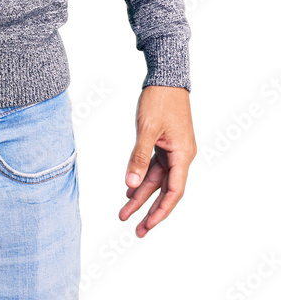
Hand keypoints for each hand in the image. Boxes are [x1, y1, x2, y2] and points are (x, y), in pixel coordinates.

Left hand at [120, 85, 195, 236]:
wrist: (166, 77)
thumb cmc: (159, 99)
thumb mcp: (147, 128)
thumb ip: (139, 156)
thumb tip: (131, 184)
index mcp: (182, 155)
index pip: (173, 192)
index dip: (160, 211)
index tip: (147, 225)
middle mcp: (180, 156)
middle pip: (165, 190)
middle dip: (150, 210)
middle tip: (135, 230)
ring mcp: (172, 150)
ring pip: (157, 179)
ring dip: (142, 195)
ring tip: (125, 212)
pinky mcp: (164, 143)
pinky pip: (153, 166)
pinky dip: (142, 177)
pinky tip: (130, 188)